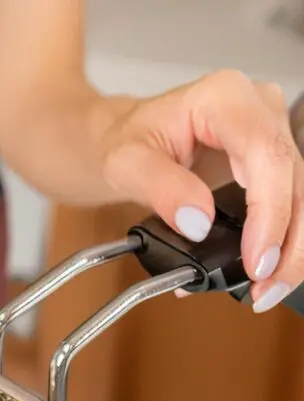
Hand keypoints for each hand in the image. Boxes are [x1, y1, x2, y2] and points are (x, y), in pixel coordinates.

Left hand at [96, 70, 302, 312]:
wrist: (128, 137)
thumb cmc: (127, 141)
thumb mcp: (126, 163)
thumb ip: (161, 187)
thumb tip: (198, 223)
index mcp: (226, 99)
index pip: (267, 155)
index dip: (269, 212)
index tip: (255, 259)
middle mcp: (261, 108)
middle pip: (296, 179)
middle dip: (287, 243)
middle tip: (263, 288)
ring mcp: (273, 132)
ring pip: (302, 194)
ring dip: (291, 248)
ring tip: (264, 289)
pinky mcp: (274, 160)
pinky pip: (290, 201)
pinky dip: (279, 240)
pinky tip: (261, 271)